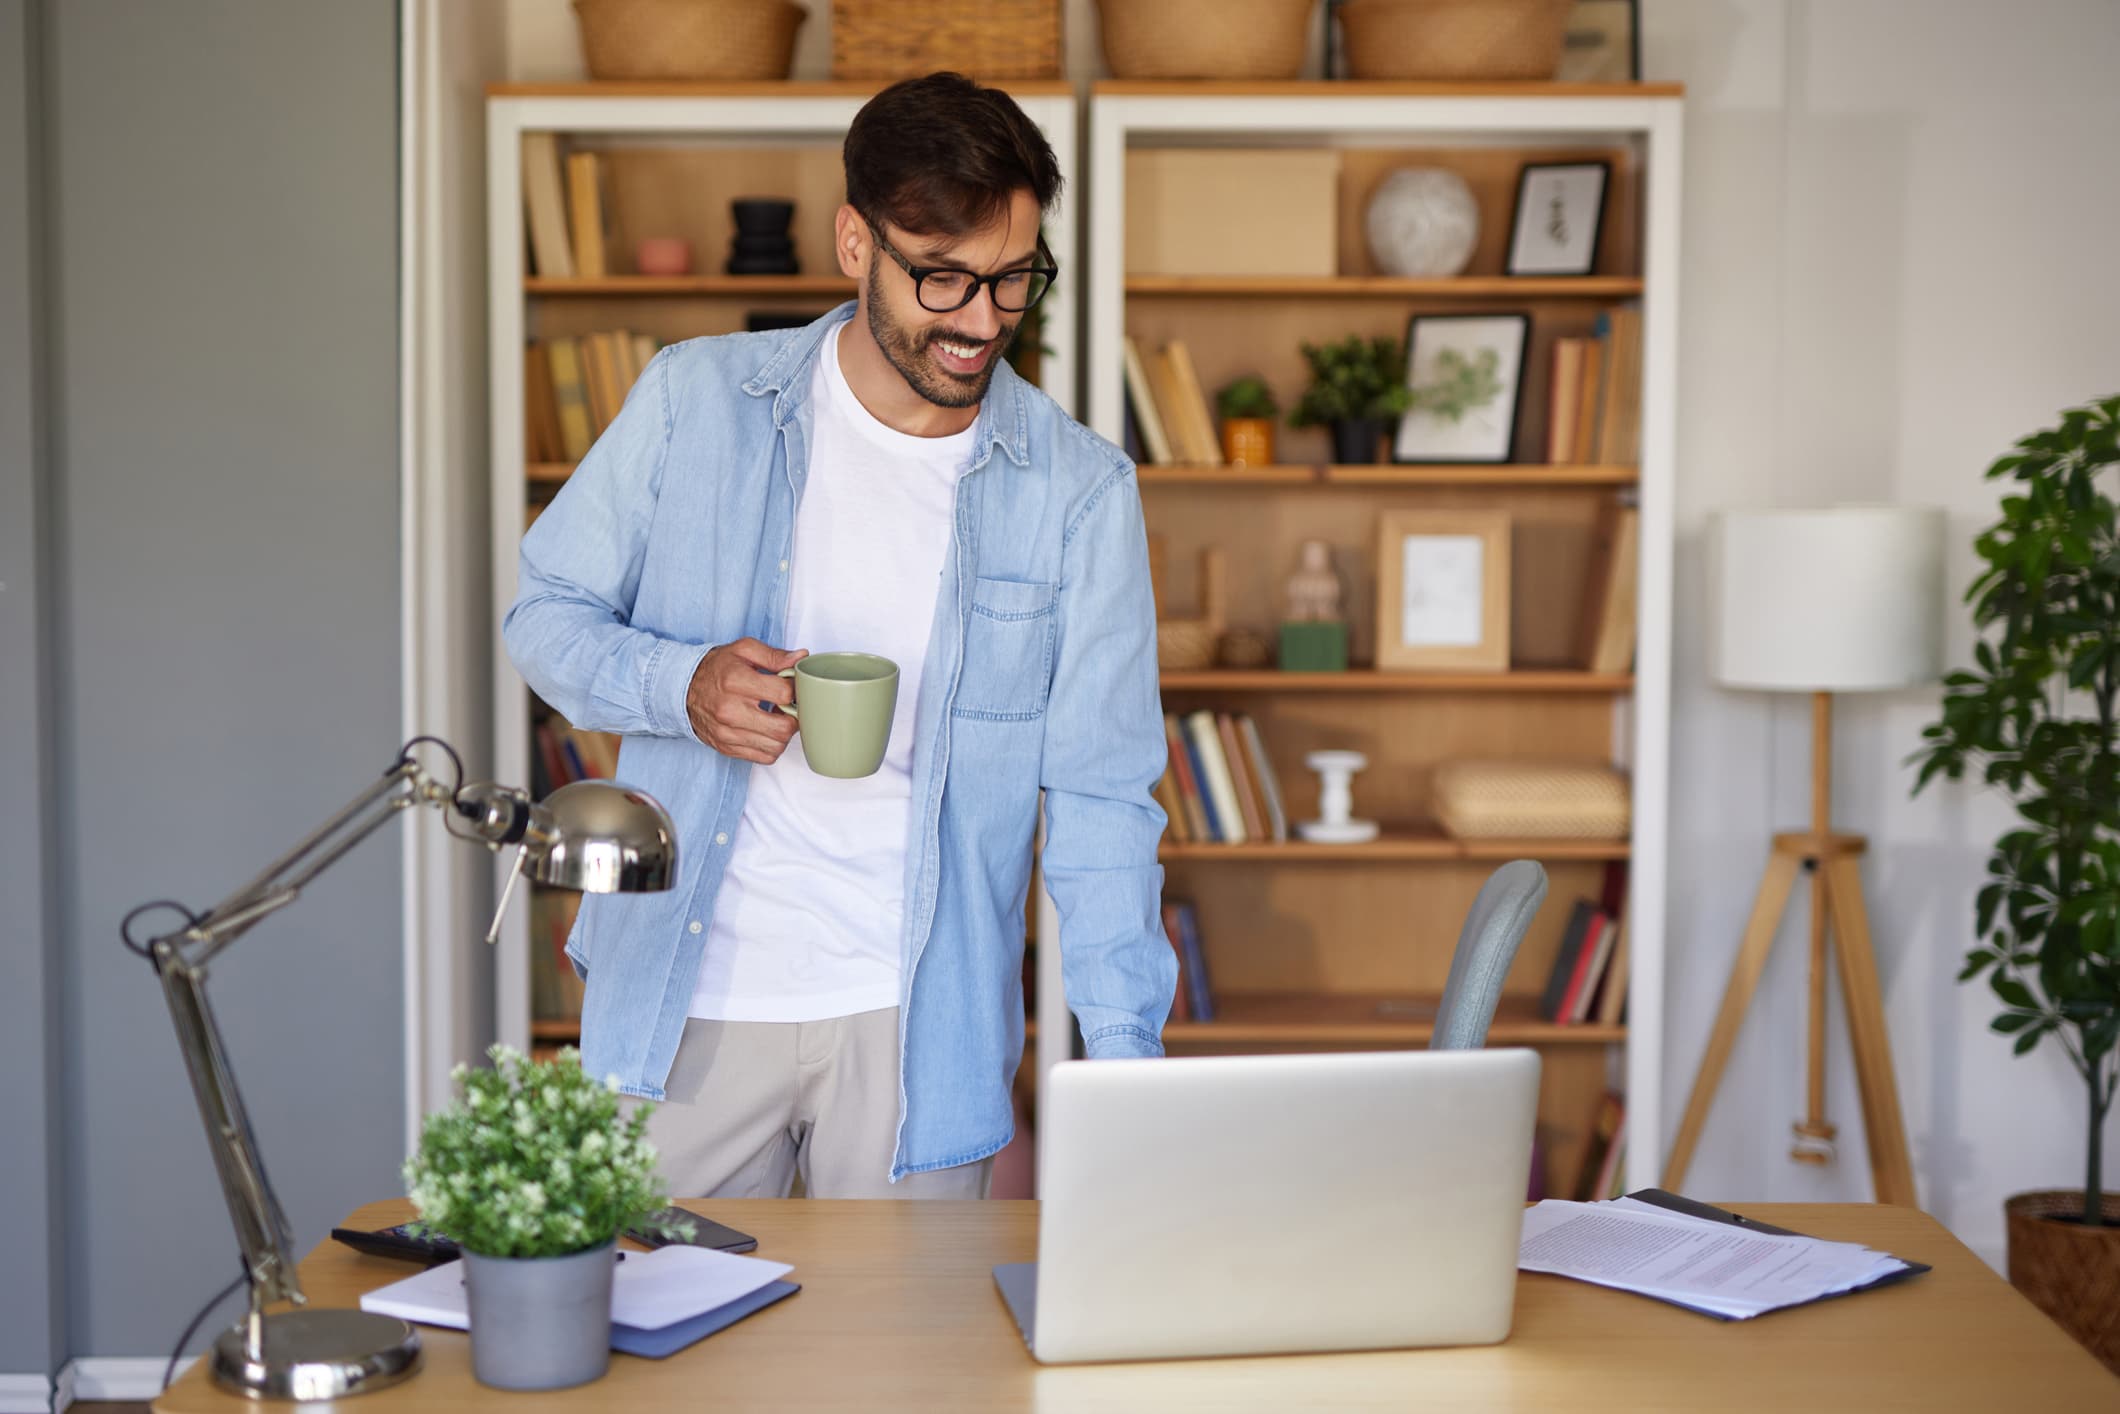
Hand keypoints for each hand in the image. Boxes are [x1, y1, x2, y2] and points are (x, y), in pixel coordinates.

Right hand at [686, 638, 807, 764]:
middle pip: (783, 728)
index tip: (792, 689)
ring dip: (784, 734)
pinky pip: (764, 757)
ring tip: (776, 718)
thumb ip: (773, 655)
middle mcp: (730, 711)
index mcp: (736, 682)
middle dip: (794, 718)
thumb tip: (800, 658)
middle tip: (789, 708)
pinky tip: (766, 730)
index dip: (795, 691)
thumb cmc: (716, 669)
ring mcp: (727, 733)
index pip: (783, 694)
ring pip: (776, 746)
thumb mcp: (743, 651)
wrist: (683, 690)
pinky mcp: (727, 747)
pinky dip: (772, 746)